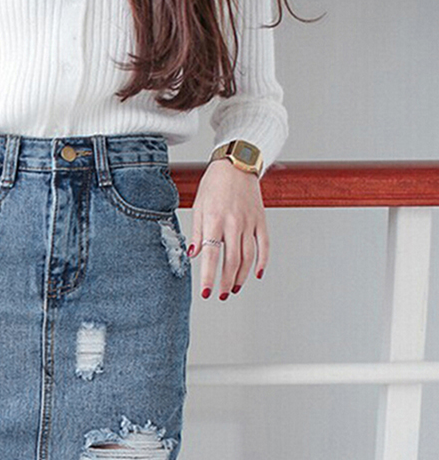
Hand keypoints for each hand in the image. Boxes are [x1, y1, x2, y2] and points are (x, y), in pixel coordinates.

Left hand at [188, 159, 268, 299]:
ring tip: (234, 289)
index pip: (211, 255)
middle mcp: (234, 223)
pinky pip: (264, 245)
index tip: (206, 293)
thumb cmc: (214, 184)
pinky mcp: (261, 220)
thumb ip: (197, 232)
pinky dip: (263, 261)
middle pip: (232, 261)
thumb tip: (194, 255)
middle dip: (225, 282)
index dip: (208, 277)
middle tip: (220, 295)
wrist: (237, 164)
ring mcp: (250, 223)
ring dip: (242, 276)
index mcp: (215, 221)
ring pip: (248, 257)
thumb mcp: (198, 206)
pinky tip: (257, 274)